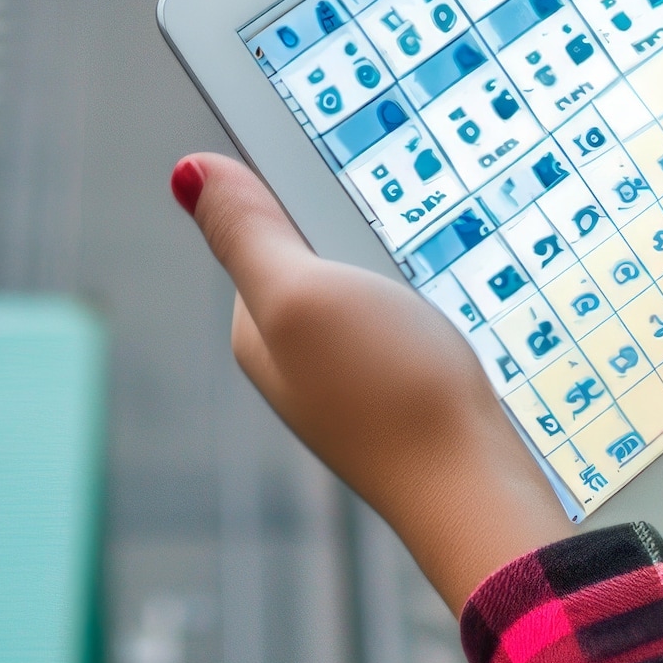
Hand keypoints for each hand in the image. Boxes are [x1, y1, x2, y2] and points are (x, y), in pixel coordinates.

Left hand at [175, 153, 570, 607]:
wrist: (476, 493)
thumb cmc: (390, 394)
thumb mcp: (303, 296)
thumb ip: (249, 234)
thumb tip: (186, 170)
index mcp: (258, 332)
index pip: (263, 229)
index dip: (301, 190)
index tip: (347, 169)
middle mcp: (297, 362)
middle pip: (320, 258)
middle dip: (356, 228)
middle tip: (400, 226)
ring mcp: (352, 385)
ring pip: (370, 290)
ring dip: (399, 266)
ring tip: (433, 266)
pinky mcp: (404, 400)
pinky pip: (408, 327)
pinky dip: (429, 307)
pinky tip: (455, 315)